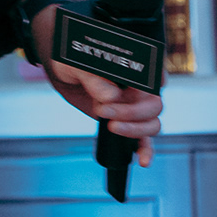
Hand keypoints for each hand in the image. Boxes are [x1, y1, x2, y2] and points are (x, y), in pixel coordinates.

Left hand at [30, 1, 163, 166]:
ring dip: (135, 129)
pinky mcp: (126, 122)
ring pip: (152, 123)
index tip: (130, 91)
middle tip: (103, 110)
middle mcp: (140, 86)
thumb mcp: (73, 62)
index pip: (156, 75)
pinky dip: (145, 149)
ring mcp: (134, 105)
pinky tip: (143, 160)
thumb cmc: (69, 56)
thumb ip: (92, 76)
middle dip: (132, 112)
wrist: (60, 65)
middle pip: (154, 105)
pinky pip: (143, 139)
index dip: (154, 86)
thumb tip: (110, 96)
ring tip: (111, 127)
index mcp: (135, 66)